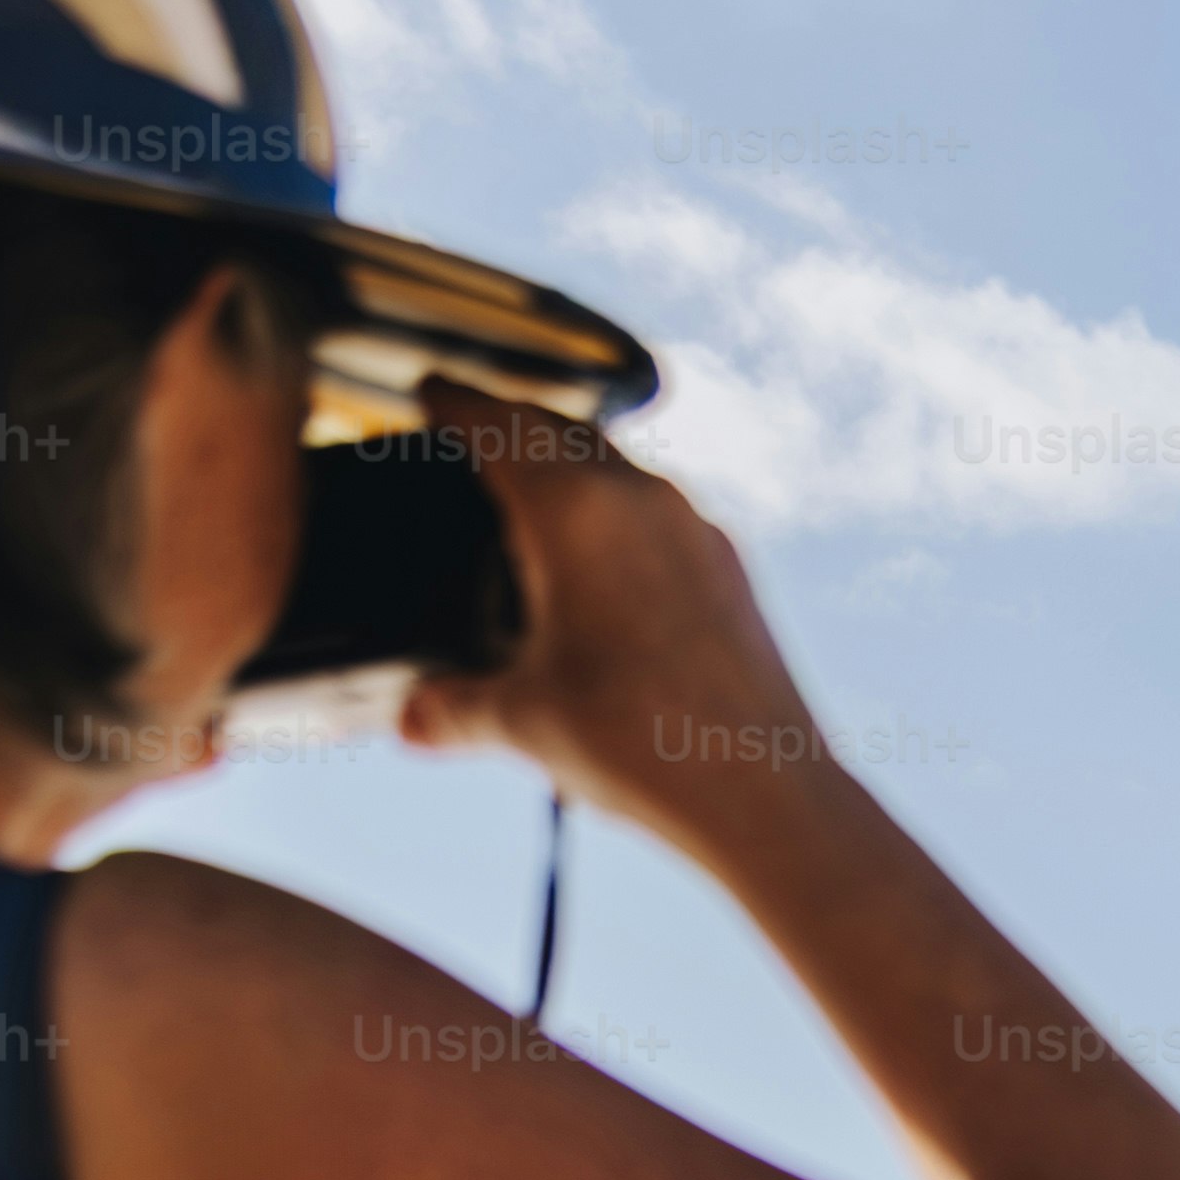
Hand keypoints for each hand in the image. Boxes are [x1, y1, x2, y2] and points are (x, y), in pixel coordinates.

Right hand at [392, 375, 823, 847]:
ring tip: (534, 476)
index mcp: (573, 511)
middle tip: (471, 420)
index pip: (495, 426)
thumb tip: (412, 719)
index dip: (452, 402)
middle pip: (558, 427)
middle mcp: (640, 497)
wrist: (768, 792)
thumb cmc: (644, 747)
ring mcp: (696, 525)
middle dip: (508, 418)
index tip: (429, 387)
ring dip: (569, 453)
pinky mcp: (731, 564)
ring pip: (617, 460)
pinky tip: (607, 543)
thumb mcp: (524, 722)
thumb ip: (454, 709)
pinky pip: (659, 504)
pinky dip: (617, 500)